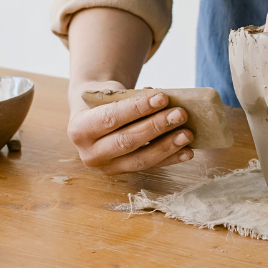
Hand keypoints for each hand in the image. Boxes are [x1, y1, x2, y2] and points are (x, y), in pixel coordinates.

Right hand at [67, 82, 192, 174]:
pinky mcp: (122, 174)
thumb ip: (130, 97)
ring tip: (187, 133)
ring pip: (140, 160)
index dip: (138, 108)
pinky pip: (149, 167)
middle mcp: (89, 153)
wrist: (91, 116)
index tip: (163, 97)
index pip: (111, 118)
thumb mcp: (108, 94)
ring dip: (167, 147)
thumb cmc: (103, 100)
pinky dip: (170, 159)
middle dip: (156, 127)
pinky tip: (187, 151)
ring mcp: (106, 167)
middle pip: (126, 141)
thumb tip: (162, 99)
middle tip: (180, 114)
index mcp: (79, 128)